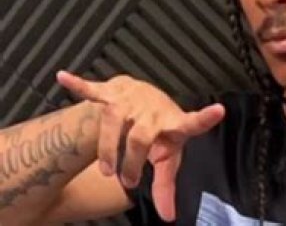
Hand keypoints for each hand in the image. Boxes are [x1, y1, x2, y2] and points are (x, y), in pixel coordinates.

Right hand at [56, 71, 224, 220]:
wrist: (146, 99)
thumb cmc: (160, 133)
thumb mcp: (167, 158)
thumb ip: (166, 186)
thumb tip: (168, 217)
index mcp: (174, 123)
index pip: (192, 123)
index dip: (205, 118)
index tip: (219, 110)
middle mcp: (154, 108)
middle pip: (140, 137)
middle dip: (131, 163)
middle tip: (129, 182)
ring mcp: (132, 99)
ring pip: (113, 122)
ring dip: (107, 150)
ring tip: (108, 171)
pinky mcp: (112, 92)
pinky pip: (93, 90)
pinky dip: (78, 86)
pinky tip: (63, 77)